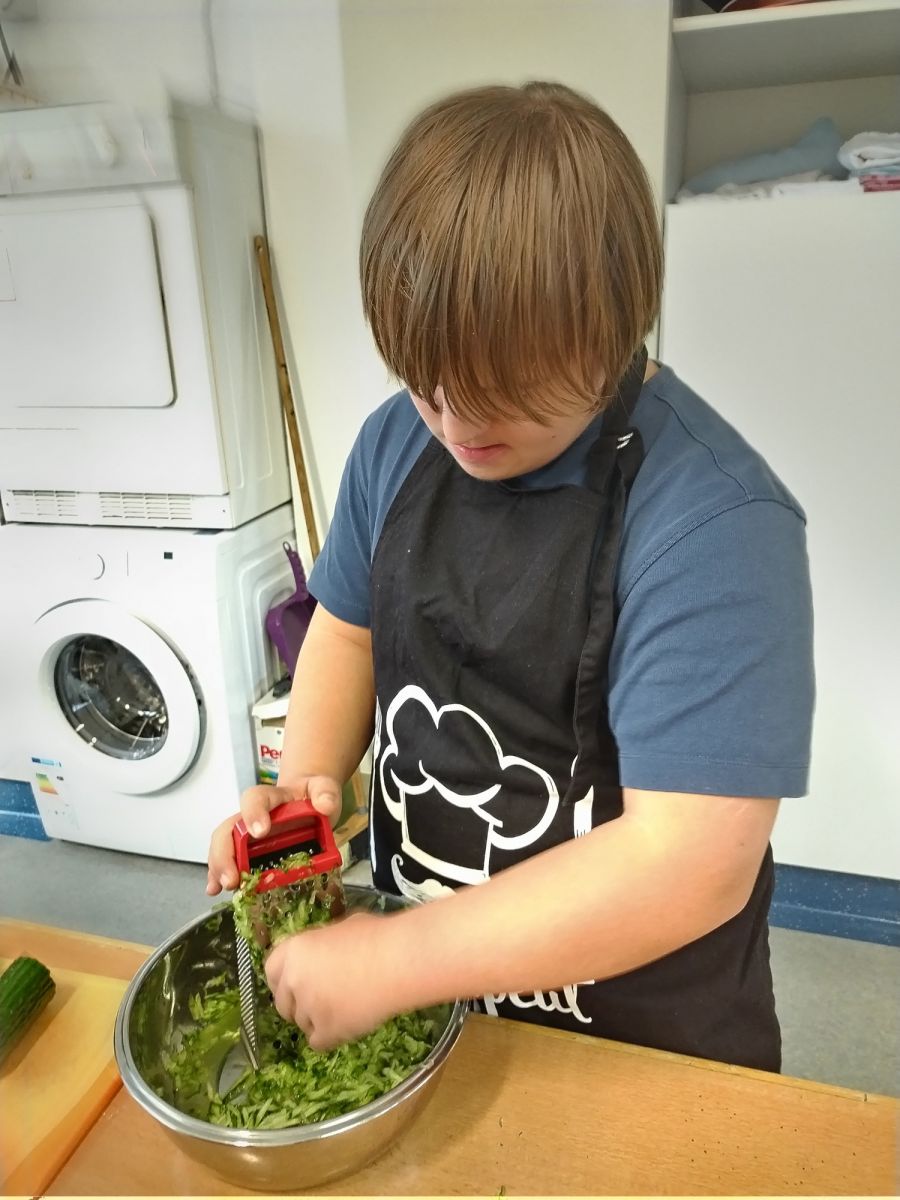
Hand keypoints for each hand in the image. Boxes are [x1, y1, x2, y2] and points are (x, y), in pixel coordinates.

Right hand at [206, 777, 341, 894]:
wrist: (308, 798)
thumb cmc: (312, 794)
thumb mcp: (323, 787)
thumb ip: (325, 792)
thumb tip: (325, 805)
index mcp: (272, 797)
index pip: (255, 798)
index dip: (253, 814)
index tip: (259, 832)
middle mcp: (252, 814)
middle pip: (229, 827)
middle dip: (226, 853)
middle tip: (232, 878)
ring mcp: (247, 832)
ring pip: (224, 845)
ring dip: (218, 867)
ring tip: (220, 887)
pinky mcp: (249, 849)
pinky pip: (230, 859)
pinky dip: (220, 875)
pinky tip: (215, 890)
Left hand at [265, 912, 402, 1050]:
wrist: (397, 961)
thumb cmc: (376, 937)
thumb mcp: (341, 928)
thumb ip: (322, 945)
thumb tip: (325, 952)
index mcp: (293, 950)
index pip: (270, 972)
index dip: (283, 981)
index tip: (294, 985)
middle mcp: (293, 980)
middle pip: (282, 1003)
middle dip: (298, 1005)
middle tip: (321, 1001)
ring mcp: (307, 1007)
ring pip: (302, 1024)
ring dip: (318, 1021)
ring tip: (346, 1008)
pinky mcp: (325, 1030)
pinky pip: (318, 1042)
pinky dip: (331, 1037)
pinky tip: (348, 1024)